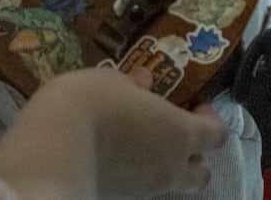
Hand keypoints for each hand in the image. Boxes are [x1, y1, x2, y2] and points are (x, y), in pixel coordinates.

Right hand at [0, 67, 228, 198]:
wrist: (54, 150)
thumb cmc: (90, 103)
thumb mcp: (110, 81)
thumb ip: (132, 85)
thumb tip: (144, 81)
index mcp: (179, 133)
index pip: (217, 136)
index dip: (211, 121)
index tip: (195, 105)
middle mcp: (171, 166)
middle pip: (202, 173)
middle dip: (195, 156)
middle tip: (173, 134)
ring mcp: (146, 188)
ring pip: (173, 184)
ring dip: (166, 167)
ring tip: (140, 144)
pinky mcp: (121, 198)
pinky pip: (143, 189)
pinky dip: (139, 175)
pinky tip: (115, 156)